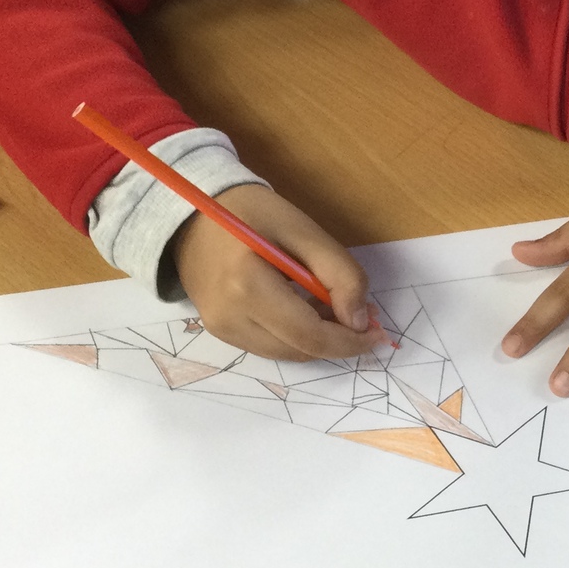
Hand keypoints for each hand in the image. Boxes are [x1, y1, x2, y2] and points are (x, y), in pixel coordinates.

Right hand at [171, 184, 381, 362]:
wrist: (191, 215)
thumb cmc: (251, 214)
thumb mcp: (303, 230)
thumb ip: (338, 272)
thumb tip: (359, 320)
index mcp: (247, 287)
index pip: (308, 335)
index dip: (348, 341)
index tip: (377, 333)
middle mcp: (229, 318)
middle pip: (299, 350)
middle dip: (337, 341)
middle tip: (362, 317)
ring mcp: (221, 329)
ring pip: (287, 353)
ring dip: (317, 339)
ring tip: (331, 307)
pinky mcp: (220, 332)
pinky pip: (270, 346)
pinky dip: (295, 335)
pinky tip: (304, 308)